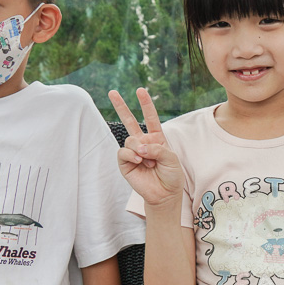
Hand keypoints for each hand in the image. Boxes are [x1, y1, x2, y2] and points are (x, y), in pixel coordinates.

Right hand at [108, 87, 184, 209]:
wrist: (165, 194)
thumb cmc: (171, 175)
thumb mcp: (171, 158)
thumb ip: (157, 148)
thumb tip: (139, 147)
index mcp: (156, 138)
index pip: (150, 118)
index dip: (146, 104)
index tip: (140, 90)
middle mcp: (143, 142)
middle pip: (129, 121)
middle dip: (121, 106)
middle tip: (112, 92)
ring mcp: (133, 152)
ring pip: (130, 139)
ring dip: (139, 149)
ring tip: (147, 161)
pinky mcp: (125, 163)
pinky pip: (123, 152)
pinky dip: (131, 155)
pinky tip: (139, 161)